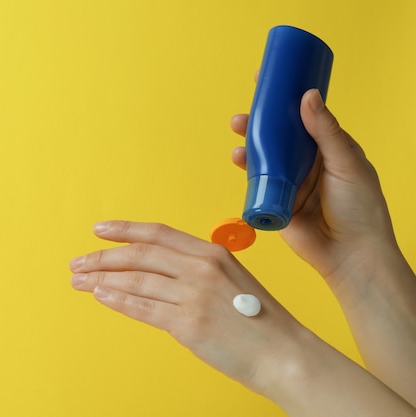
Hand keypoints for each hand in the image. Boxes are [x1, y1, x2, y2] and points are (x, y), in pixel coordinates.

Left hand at [69, 220, 308, 393]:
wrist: (283, 353)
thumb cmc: (259, 320)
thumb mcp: (232, 280)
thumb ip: (196, 270)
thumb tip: (155, 272)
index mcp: (212, 252)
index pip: (158, 233)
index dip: (125, 229)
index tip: (99, 230)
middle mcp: (201, 268)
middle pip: (139, 255)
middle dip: (103, 257)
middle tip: (78, 262)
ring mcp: (193, 295)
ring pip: (135, 280)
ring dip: (101, 280)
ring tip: (80, 281)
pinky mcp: (188, 323)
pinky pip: (143, 307)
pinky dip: (117, 300)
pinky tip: (101, 296)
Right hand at [231, 89, 395, 282]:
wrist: (351, 253)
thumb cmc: (360, 208)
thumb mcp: (346, 162)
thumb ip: (325, 131)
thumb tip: (307, 96)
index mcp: (327, 148)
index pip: (303, 117)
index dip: (285, 100)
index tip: (267, 81)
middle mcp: (307, 163)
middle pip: (278, 136)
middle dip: (259, 122)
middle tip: (244, 113)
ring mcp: (290, 182)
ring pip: (265, 157)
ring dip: (249, 143)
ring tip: (238, 131)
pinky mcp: (276, 202)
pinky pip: (257, 182)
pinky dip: (246, 169)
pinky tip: (239, 159)